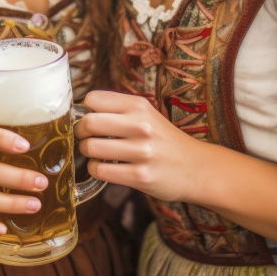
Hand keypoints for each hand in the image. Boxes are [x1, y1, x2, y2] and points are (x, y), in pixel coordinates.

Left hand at [75, 90, 200, 202]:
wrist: (197, 167)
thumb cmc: (163, 140)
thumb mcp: (146, 114)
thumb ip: (118, 109)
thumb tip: (80, 110)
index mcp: (139, 105)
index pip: (93, 99)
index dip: (84, 110)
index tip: (88, 119)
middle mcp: (140, 125)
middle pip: (88, 122)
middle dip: (79, 132)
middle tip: (85, 137)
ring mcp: (141, 151)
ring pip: (91, 148)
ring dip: (86, 153)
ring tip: (96, 154)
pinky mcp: (140, 176)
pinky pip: (100, 171)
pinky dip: (95, 170)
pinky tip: (104, 168)